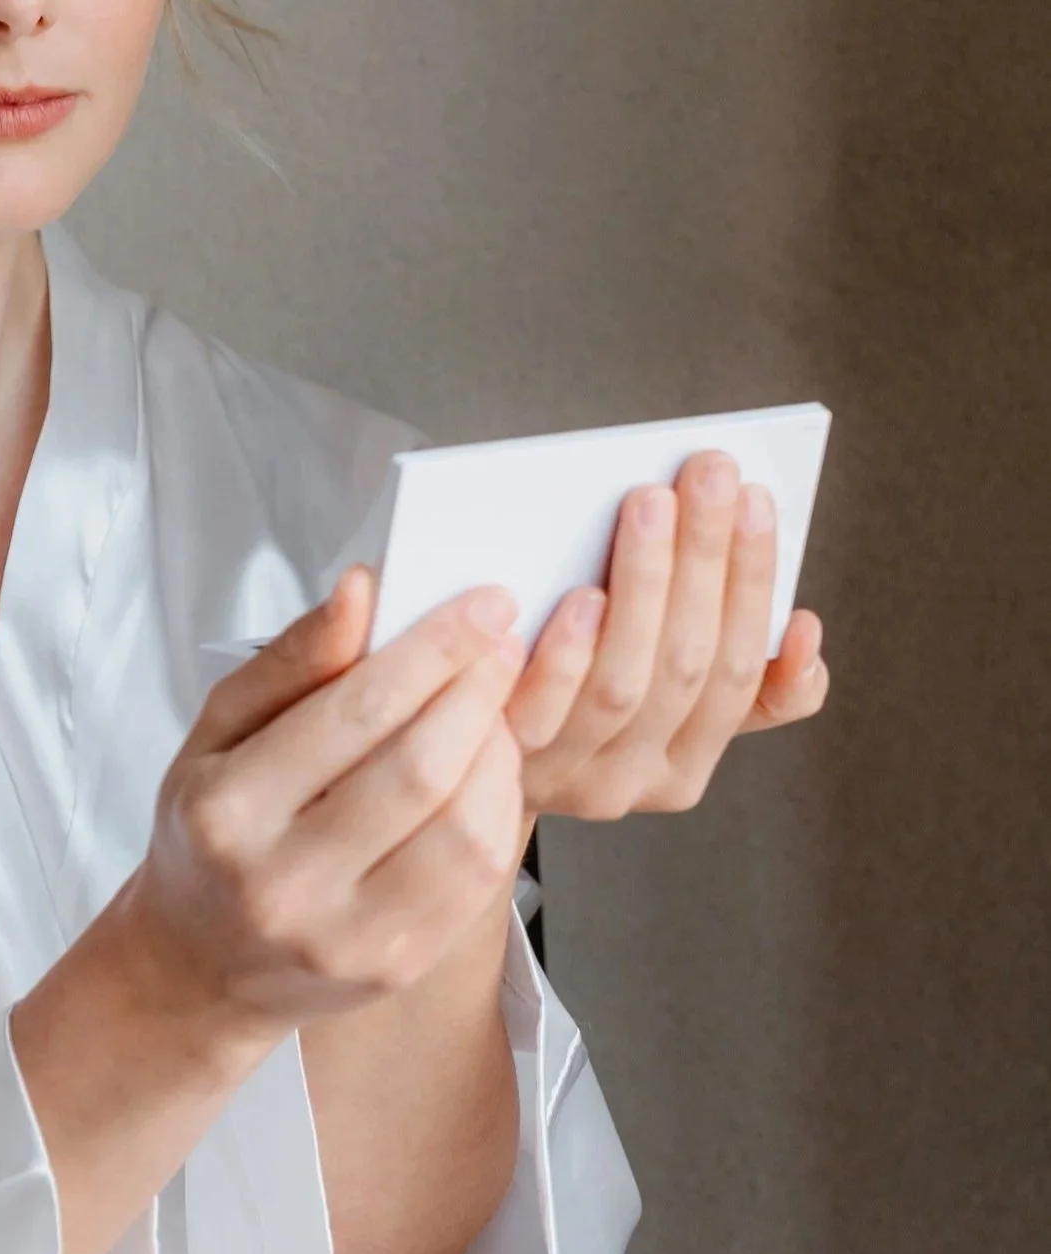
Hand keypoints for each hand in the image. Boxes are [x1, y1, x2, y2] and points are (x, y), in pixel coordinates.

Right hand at [127, 569, 527, 1044]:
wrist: (198, 962)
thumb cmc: (210, 831)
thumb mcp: (219, 732)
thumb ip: (292, 660)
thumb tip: (363, 590)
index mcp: (229, 809)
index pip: (355, 712)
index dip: (433, 650)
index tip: (482, 606)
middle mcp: (284, 881)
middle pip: (419, 769)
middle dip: (477, 692)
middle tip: (501, 645)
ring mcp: (345, 936)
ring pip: (462, 830)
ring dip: (497, 752)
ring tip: (491, 709)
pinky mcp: (395, 966)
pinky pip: (477, 882)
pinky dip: (499, 812)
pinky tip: (486, 772)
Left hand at [506, 453, 829, 817]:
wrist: (451, 768)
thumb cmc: (563, 703)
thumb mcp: (653, 709)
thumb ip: (726, 677)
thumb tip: (802, 629)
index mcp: (686, 768)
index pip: (745, 672)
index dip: (754, 585)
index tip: (757, 499)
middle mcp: (634, 781)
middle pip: (689, 665)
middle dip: (705, 559)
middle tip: (708, 471)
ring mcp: (566, 776)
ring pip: (625, 683)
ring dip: (645, 585)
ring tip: (650, 503)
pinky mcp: (501, 763)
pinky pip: (543, 709)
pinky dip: (570, 653)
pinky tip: (583, 595)